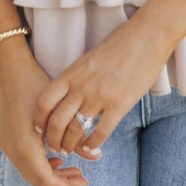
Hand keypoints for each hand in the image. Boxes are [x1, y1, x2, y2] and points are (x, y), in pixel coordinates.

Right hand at [0, 44, 90, 185]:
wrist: (11, 69)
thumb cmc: (36, 85)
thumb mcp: (59, 111)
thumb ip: (75, 137)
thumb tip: (95, 157)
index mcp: (24, 146)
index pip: (46, 180)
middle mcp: (13, 150)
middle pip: (39, 181)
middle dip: (62, 184)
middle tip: (84, 181)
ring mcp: (7, 146)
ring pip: (33, 173)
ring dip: (54, 174)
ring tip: (76, 170)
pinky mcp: (8, 139)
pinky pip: (26, 162)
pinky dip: (43, 165)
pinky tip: (59, 157)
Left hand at [33, 16, 170, 160]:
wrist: (146, 36)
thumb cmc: (119, 45)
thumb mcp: (89, 59)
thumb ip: (77, 78)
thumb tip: (68, 98)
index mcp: (72, 73)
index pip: (44, 102)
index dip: (39, 121)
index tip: (40, 130)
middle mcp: (82, 86)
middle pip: (56, 122)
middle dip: (53, 140)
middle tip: (56, 147)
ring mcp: (100, 96)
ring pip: (76, 131)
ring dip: (71, 145)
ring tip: (72, 149)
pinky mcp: (120, 104)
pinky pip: (101, 132)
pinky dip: (93, 144)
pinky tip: (93, 148)